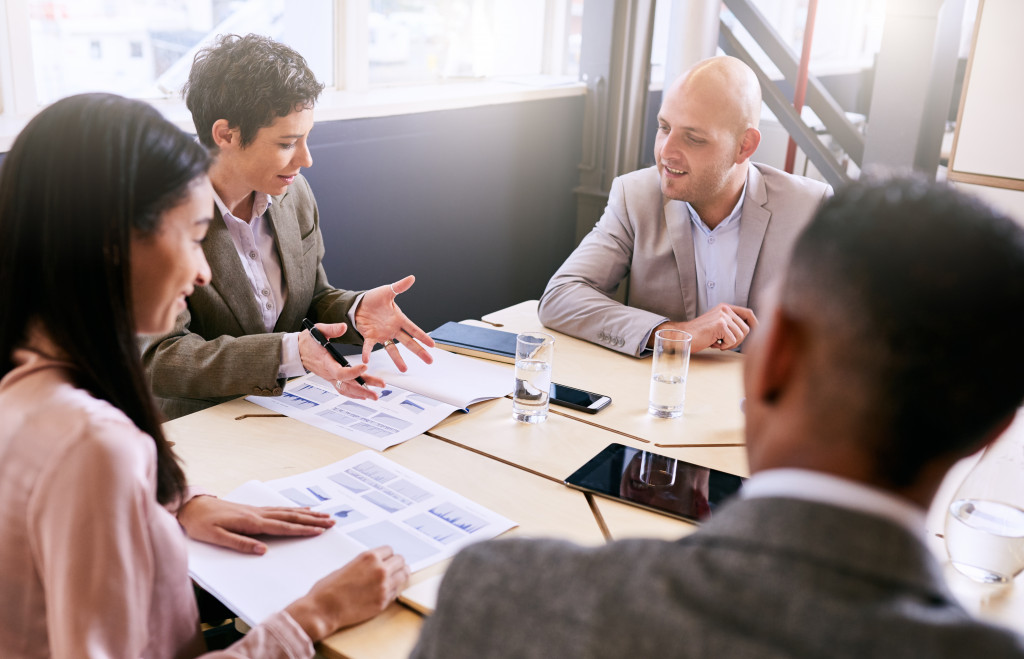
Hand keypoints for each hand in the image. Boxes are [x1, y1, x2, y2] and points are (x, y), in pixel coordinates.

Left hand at [177, 496, 334, 554]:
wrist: (191, 506)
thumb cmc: (201, 524)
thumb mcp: (215, 537)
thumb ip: (240, 544)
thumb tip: (262, 550)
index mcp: (250, 522)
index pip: (282, 527)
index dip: (302, 530)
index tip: (319, 531)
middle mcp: (257, 514)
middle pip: (291, 517)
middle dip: (312, 520)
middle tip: (332, 521)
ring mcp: (257, 510)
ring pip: (288, 512)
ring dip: (307, 514)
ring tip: (324, 515)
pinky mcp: (254, 510)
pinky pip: (280, 509)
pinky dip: (294, 509)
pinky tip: (302, 509)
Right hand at [285, 546, 409, 640]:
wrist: (323, 609)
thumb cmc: (328, 589)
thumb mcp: (347, 567)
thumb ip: (364, 565)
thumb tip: (374, 566)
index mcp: (369, 557)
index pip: (389, 550)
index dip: (387, 555)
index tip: (387, 559)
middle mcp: (380, 569)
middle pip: (400, 561)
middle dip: (396, 564)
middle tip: (394, 567)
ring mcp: (384, 586)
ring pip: (404, 575)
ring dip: (399, 575)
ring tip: (395, 578)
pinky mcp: (384, 602)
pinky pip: (397, 591)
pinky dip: (394, 590)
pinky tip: (387, 591)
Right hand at [299, 322, 384, 399]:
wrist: (297, 351)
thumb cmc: (307, 341)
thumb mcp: (318, 330)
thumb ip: (331, 329)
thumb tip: (344, 327)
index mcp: (325, 361)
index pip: (339, 372)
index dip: (353, 372)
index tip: (365, 366)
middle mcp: (328, 372)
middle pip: (347, 384)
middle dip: (363, 388)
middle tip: (378, 388)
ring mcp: (330, 377)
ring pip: (346, 389)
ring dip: (361, 394)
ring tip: (375, 395)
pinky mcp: (332, 378)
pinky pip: (343, 389)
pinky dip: (354, 394)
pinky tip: (364, 395)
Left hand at [354, 275, 435, 369]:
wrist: (357, 304)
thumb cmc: (374, 298)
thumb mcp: (387, 291)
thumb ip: (399, 286)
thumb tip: (411, 278)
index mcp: (398, 319)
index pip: (414, 329)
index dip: (423, 336)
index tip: (432, 345)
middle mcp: (393, 329)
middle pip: (408, 342)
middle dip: (419, 351)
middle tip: (429, 361)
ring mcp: (382, 334)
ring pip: (392, 349)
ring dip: (398, 359)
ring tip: (404, 369)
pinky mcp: (369, 336)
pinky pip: (369, 346)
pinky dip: (367, 353)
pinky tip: (367, 360)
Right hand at [650, 304, 757, 351]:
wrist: (684, 336)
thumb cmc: (699, 334)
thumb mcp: (717, 325)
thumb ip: (731, 324)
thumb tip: (749, 331)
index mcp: (725, 307)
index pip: (747, 312)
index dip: (755, 323)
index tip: (758, 331)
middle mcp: (725, 309)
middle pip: (746, 328)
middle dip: (738, 340)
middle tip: (725, 343)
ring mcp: (723, 316)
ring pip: (741, 336)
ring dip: (730, 344)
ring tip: (718, 342)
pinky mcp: (720, 324)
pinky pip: (732, 340)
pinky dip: (724, 346)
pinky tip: (714, 343)